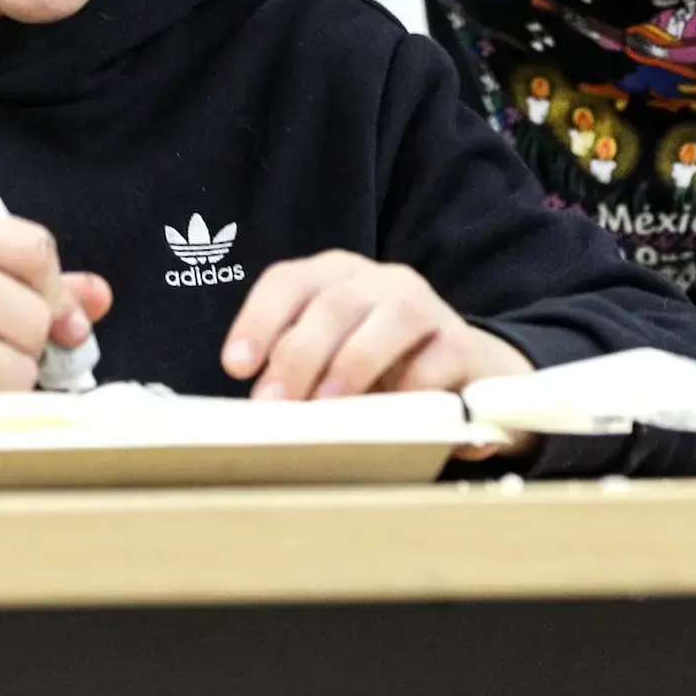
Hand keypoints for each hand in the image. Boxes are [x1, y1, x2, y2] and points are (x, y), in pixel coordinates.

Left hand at [220, 251, 531, 401]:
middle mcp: (378, 280)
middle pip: (335, 302)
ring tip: (328, 407)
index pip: (288, 281)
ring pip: (393, 316)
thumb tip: (260, 406)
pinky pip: (438, 359)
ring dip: (355, 362)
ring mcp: (424, 305)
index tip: (235, 367)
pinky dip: (413, 388)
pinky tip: (393, 419)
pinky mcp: (460, 342)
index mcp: (334, 276)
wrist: (456, 369)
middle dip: (300, 354)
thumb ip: (295, 368)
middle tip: (276, 405)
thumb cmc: (373, 364)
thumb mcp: (327, 358)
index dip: (258, 320)